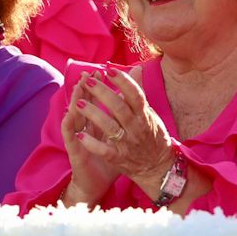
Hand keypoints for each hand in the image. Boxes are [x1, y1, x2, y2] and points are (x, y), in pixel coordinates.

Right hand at [59, 83, 121, 203]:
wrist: (96, 184)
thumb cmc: (111, 159)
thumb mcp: (122, 137)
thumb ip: (127, 118)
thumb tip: (137, 101)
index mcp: (98, 124)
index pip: (98, 101)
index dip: (101, 87)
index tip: (104, 72)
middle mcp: (86, 128)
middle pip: (85, 104)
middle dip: (87, 89)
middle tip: (89, 74)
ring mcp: (78, 138)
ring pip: (75, 116)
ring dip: (75, 101)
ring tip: (77, 88)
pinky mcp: (75, 151)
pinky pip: (70, 137)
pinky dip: (69, 126)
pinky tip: (68, 115)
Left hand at [69, 71, 175, 201]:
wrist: (158, 168)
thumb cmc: (152, 136)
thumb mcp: (149, 113)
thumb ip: (139, 92)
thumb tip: (137, 68)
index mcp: (144, 115)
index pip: (135, 95)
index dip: (123, 82)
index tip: (109, 70)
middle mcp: (137, 128)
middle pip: (119, 108)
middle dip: (103, 94)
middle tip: (89, 82)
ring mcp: (127, 144)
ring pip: (110, 127)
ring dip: (94, 115)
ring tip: (78, 103)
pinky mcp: (119, 159)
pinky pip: (105, 151)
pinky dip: (93, 144)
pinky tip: (80, 135)